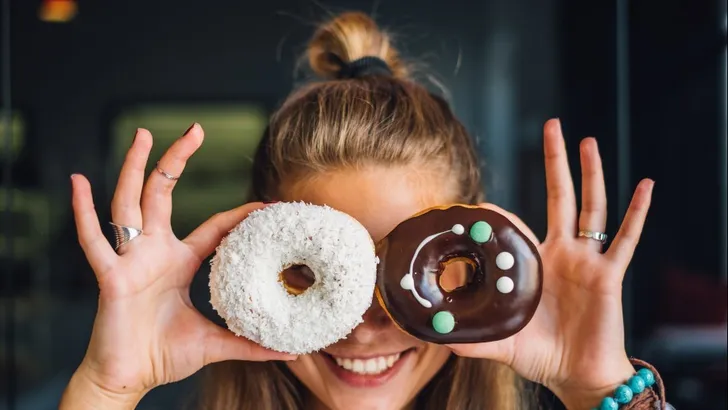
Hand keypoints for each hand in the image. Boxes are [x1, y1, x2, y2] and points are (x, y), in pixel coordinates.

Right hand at [61, 125, 294, 407]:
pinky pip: (93, 240)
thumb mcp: (214, 342)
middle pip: (164, 194)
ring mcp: (130, 260)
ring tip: (142, 134)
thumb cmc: (163, 355)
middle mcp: (153, 252)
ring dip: (134, 167)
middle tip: (195, 128)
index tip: (265, 204)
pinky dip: (82, 211)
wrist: (128, 378)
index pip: (213, 227)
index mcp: (178, 261)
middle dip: (177, 159)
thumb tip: (289, 352)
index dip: (238, 215)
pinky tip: (77, 181)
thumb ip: (249, 344)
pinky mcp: (110, 276)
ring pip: (130, 203)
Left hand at [448, 119, 653, 408]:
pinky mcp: (609, 275)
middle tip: (552, 126)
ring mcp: (587, 261)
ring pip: (591, 208)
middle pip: (561, 198)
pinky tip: (645, 187)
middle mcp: (563, 254)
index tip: (481, 204)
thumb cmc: (541, 355)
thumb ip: (469, 337)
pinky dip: (637, 213)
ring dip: (591, 174)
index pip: (519, 226)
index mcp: (537, 264)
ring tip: (587, 141)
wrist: (577, 375)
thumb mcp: (499, 341)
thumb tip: (433, 335)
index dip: (503, 214)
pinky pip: (626, 240)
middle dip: (556, 163)